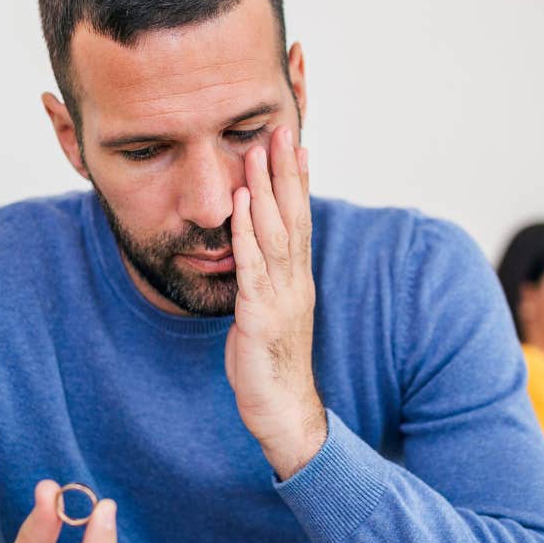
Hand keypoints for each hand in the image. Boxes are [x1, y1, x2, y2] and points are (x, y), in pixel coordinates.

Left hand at [225, 125, 326, 478]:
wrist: (282, 412)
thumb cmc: (271, 365)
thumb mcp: (270, 315)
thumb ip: (265, 283)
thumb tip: (253, 257)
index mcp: (297, 281)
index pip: (300, 221)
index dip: (296, 183)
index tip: (293, 145)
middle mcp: (295, 283)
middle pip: (293, 218)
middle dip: (285, 173)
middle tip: (282, 131)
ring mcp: (281, 298)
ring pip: (276, 235)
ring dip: (267, 191)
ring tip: (258, 153)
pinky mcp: (260, 317)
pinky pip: (253, 268)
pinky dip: (248, 234)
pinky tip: (243, 204)